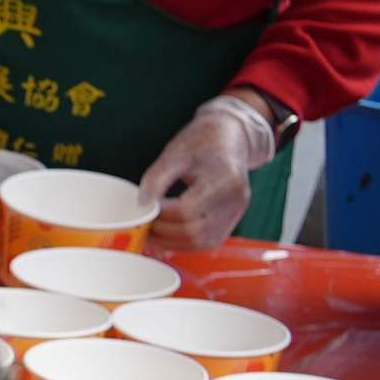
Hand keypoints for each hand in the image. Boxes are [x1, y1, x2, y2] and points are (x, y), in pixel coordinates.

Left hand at [139, 91, 279, 250]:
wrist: (231, 137)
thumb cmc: (202, 141)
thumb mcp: (176, 152)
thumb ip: (157, 177)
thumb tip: (142, 203)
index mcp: (225, 179)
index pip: (187, 209)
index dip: (161, 214)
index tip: (142, 209)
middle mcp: (236, 199)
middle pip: (195, 230)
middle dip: (163, 231)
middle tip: (142, 224)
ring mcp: (237, 212)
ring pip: (201, 242)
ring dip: (172, 242)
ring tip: (150, 231)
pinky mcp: (233, 220)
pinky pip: (208, 241)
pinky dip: (184, 243)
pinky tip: (166, 234)